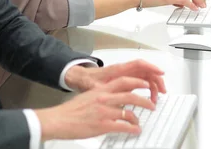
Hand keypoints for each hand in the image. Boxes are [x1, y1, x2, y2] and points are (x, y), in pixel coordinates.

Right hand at [35, 77, 155, 140]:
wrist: (59, 120)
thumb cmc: (71, 111)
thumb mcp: (87, 97)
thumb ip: (100, 95)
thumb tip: (111, 97)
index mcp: (100, 90)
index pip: (123, 81)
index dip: (137, 82)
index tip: (145, 84)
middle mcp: (104, 98)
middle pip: (130, 95)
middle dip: (144, 100)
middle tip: (151, 104)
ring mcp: (104, 112)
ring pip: (129, 112)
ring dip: (138, 117)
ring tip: (141, 121)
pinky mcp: (103, 125)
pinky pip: (123, 126)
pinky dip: (132, 129)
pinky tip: (135, 130)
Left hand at [64, 59, 165, 102]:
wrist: (82, 78)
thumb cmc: (89, 80)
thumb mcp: (94, 87)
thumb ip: (103, 89)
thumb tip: (109, 92)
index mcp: (118, 70)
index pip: (138, 64)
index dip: (150, 67)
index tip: (160, 73)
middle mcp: (124, 71)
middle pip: (146, 71)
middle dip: (156, 79)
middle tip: (162, 91)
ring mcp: (126, 75)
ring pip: (145, 77)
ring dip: (153, 85)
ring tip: (156, 98)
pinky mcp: (126, 81)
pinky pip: (141, 81)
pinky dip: (148, 87)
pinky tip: (150, 96)